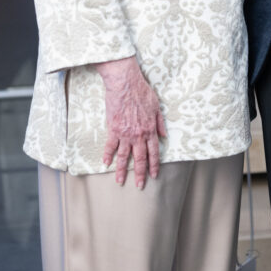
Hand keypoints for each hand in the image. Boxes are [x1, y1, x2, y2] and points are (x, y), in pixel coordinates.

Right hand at [95, 56, 166, 187]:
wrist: (125, 84)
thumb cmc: (141, 92)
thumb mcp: (156, 106)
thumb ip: (160, 122)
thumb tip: (164, 136)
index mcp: (150, 129)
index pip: (153, 152)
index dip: (154, 165)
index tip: (153, 175)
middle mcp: (138, 135)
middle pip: (140, 158)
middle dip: (140, 174)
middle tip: (139, 186)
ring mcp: (125, 134)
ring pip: (124, 156)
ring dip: (122, 170)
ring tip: (120, 181)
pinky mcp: (113, 129)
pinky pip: (110, 146)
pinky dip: (108, 156)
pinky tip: (106, 164)